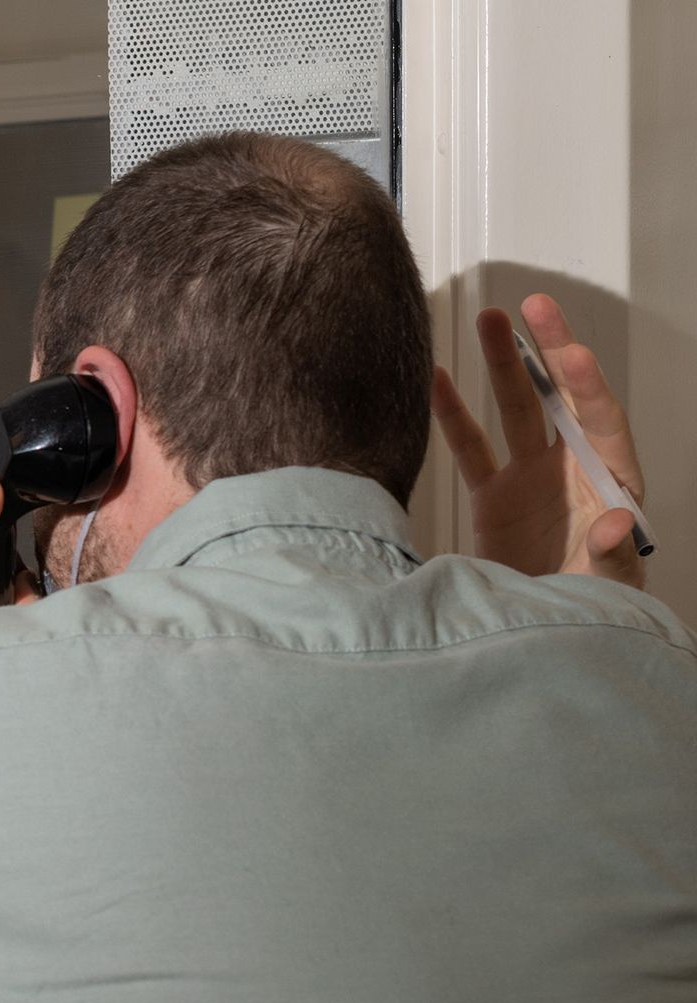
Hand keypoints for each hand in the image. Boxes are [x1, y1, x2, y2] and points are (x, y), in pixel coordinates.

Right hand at [433, 294, 644, 587]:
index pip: (602, 424)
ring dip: (505, 366)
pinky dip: (454, 415)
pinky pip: (471, 448)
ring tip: (489, 319)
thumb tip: (617, 521)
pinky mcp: (494, 499)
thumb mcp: (608, 588)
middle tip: (534, 305)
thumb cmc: (588, 613)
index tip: (571, 353)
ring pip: (516, 411)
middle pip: (561, 400)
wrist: (543, 641)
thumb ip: (613, 555)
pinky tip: (438, 379)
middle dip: (550, 351)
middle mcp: (571, 473)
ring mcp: (530, 481)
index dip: (587, 388)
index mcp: (608, 486)